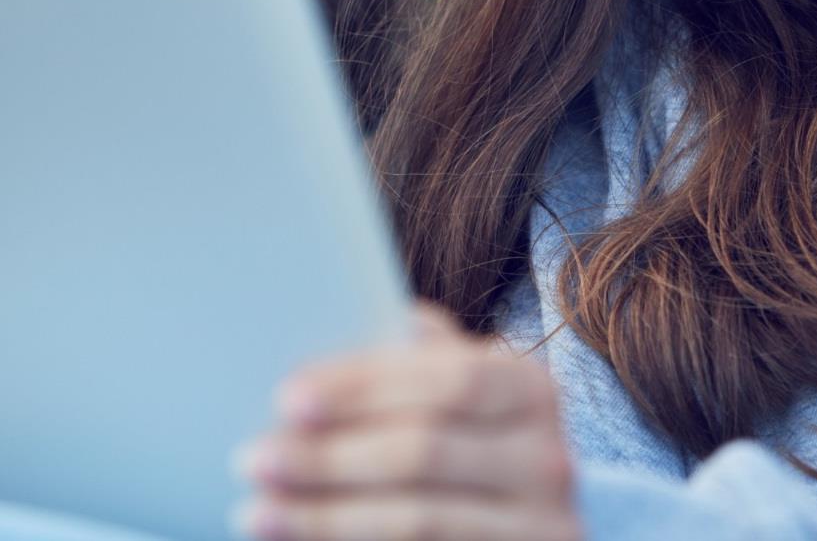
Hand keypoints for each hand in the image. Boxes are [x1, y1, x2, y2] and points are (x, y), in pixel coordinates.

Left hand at [232, 300, 582, 540]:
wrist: (532, 526)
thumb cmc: (476, 441)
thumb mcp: (468, 390)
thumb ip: (424, 357)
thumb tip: (365, 315)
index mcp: (531, 388)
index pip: (446, 379)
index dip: (365, 386)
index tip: (286, 397)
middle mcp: (548, 458)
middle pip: (424, 451)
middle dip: (328, 455)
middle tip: (250, 456)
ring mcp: (542, 527)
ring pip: (417, 520)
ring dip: (324, 516)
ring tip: (255, 508)